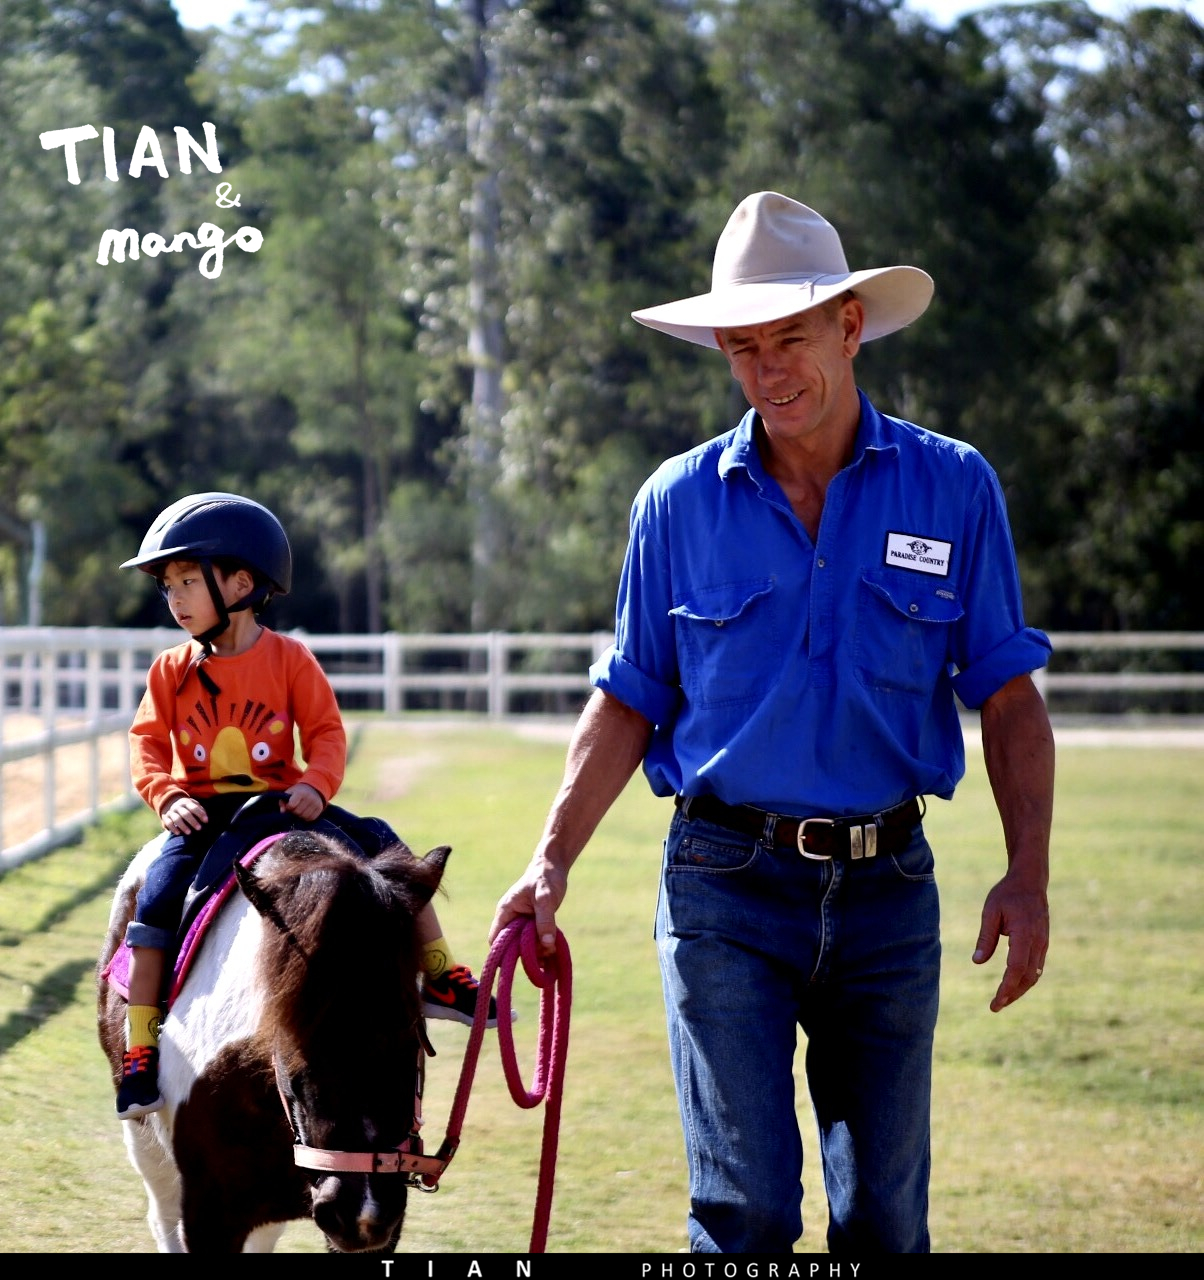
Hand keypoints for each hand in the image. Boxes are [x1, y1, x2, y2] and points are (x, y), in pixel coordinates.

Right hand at [161, 795, 206, 834]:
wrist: (170, 803)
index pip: (194, 808)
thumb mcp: (193, 805)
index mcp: (186, 802)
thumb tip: (206, 819)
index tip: (206, 821)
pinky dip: (173, 828)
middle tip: (199, 828)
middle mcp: (178, 806)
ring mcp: (171, 812)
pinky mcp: (165, 818)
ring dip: (183, 826)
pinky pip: (168, 823)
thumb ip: (199, 810)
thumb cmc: (187, 807)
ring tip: (189, 833)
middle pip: (185, 814)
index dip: (200, 814)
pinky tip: (178, 833)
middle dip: (193, 821)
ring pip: (177, 819)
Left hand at [281, 783, 324, 821]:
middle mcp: (310, 798)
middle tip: (295, 808)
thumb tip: (283, 812)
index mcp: (300, 793)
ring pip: (304, 817)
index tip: (289, 805)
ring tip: (300, 810)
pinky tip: (305, 812)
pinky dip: (307, 817)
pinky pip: (311, 818)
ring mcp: (316, 803)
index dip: (288, 807)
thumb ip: (283, 802)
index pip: (291, 806)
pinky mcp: (320, 808)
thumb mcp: (289, 793)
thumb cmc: (298, 792)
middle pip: (298, 812)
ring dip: (300, 816)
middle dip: (294, 812)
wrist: (313, 788)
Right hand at [488, 856, 567, 957]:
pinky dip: (543, 947)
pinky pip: (535, 940)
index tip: (517, 962)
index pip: (495, 938)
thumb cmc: (546, 877)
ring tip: (552, 949)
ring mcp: (522, 922)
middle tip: (543, 953)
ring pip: (525, 945)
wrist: (554, 866)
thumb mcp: (545, 898)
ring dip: (537, 950)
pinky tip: (553, 951)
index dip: (502, 953)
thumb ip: (545, 920)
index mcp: (506, 911)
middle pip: (511, 945)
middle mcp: (511, 919)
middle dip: (526, 953)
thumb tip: (547, 945)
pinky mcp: (534, 924)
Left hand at [973, 872, 1048, 1011]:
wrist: (1030, 881)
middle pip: (1027, 977)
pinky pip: (1036, 967)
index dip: (1006, 988)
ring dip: (1019, 990)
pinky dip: (1025, 980)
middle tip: (995, 1007)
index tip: (995, 1001)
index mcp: (1025, 934)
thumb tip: (977, 961)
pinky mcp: (1043, 943)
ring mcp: (1043, 943)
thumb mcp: (990, 911)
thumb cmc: (1007, 894)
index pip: (1016, 968)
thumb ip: (985, 937)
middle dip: (1012, 995)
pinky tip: (1013, 985)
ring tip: (1002, 1000)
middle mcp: (1038, 942)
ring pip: (1034, 975)